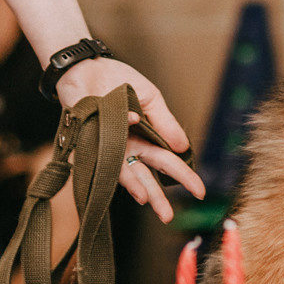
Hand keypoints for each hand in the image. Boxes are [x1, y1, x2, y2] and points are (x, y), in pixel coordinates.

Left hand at [56, 56, 205, 222]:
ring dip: (135, 187)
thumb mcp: (150, 97)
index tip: (199, 191)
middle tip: (168, 216)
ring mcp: (106, 147)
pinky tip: (127, 156)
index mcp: (144, 137)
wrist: (85, 67)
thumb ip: (165, 122)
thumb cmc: (117, 80)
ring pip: (122, 174)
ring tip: (147, 200)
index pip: (166, 161)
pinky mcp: (86, 142)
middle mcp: (125, 148)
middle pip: (144, 176)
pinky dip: (116, 153)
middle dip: (158, 196)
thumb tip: (183, 146)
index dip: (183, 176)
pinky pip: (101, 154)